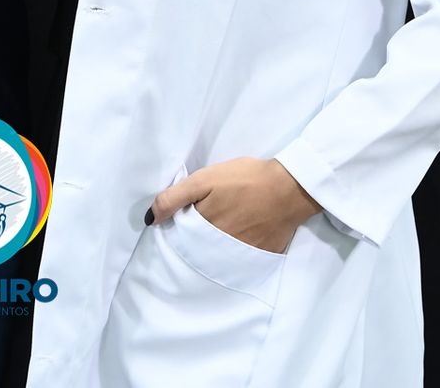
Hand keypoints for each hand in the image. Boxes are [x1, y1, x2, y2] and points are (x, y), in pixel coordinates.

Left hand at [146, 157, 321, 253]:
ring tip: (226, 224)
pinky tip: (243, 233)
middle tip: (210, 216)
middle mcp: (219, 249)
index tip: (186, 214)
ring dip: (215, 245)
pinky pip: (242, 259)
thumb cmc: (245, 179)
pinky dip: (237, 250)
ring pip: (218, 256)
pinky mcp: (260, 256)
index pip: (182, 235)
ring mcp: (241, 255)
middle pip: (198, 249)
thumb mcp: (204, 180)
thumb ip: (174, 198)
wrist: (289, 187)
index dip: (180, 224)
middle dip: (196, 238)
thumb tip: (151, 220)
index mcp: (204, 229)